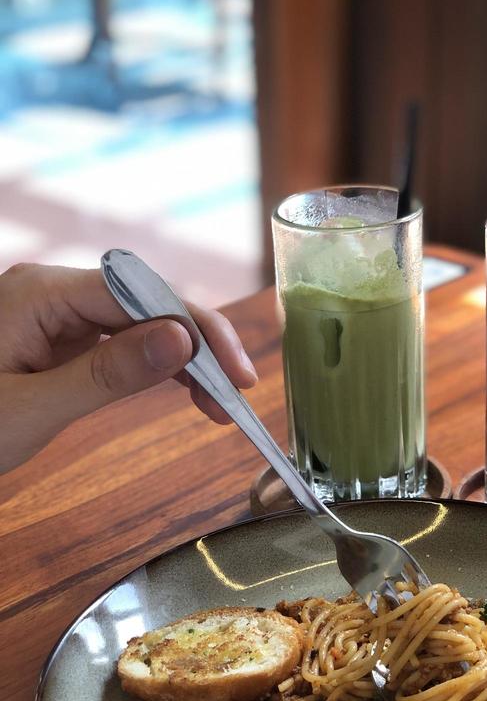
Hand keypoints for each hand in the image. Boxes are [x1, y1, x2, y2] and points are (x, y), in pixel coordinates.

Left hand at [0, 263, 257, 473]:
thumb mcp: (32, 409)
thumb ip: (108, 374)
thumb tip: (182, 341)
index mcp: (40, 293)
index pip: (139, 295)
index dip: (196, 329)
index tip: (235, 374)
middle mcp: (53, 292)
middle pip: (147, 303)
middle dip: (199, 344)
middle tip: (239, 392)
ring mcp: (57, 314)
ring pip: (141, 322)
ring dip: (185, 358)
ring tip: (219, 401)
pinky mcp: (61, 338)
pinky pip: (122, 342)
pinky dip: (157, 366)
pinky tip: (186, 388)